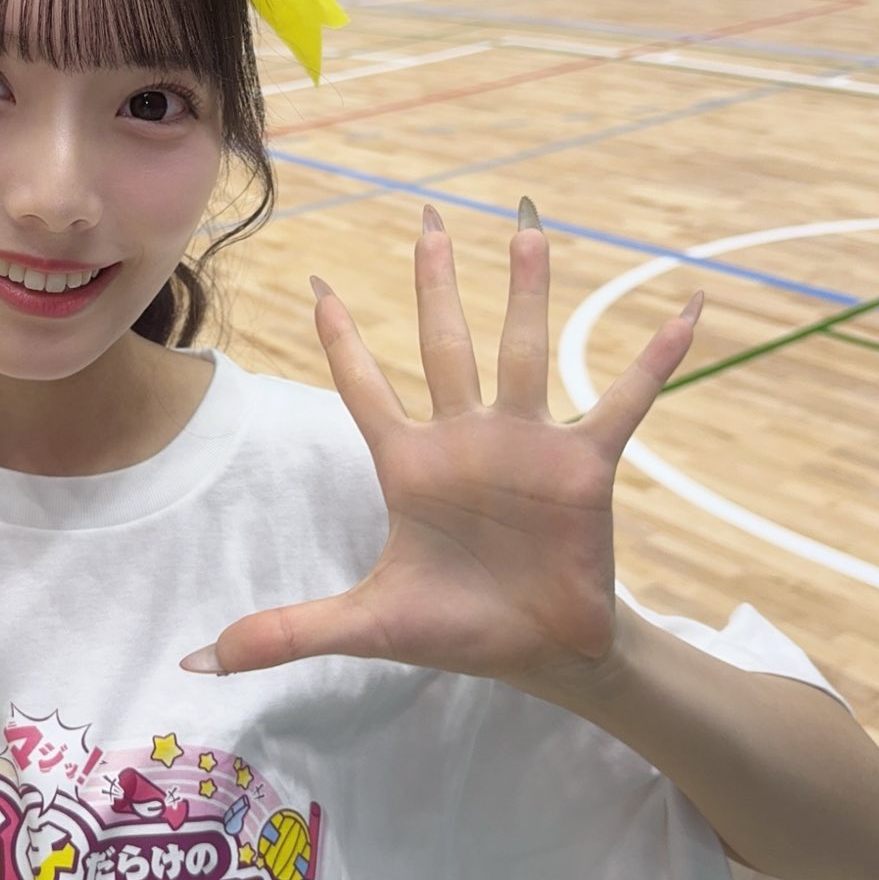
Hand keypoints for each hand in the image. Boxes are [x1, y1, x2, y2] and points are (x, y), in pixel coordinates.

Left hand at [180, 199, 702, 685]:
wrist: (540, 655)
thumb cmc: (456, 629)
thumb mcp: (364, 628)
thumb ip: (283, 633)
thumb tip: (196, 662)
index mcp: (409, 465)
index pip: (365, 388)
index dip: (341, 340)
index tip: (319, 283)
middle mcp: (465, 438)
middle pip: (444, 342)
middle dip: (435, 282)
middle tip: (427, 217)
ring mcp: (526, 444)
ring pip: (522, 350)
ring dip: (527, 291)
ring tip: (528, 225)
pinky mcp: (584, 465)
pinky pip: (621, 399)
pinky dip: (653, 358)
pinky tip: (682, 310)